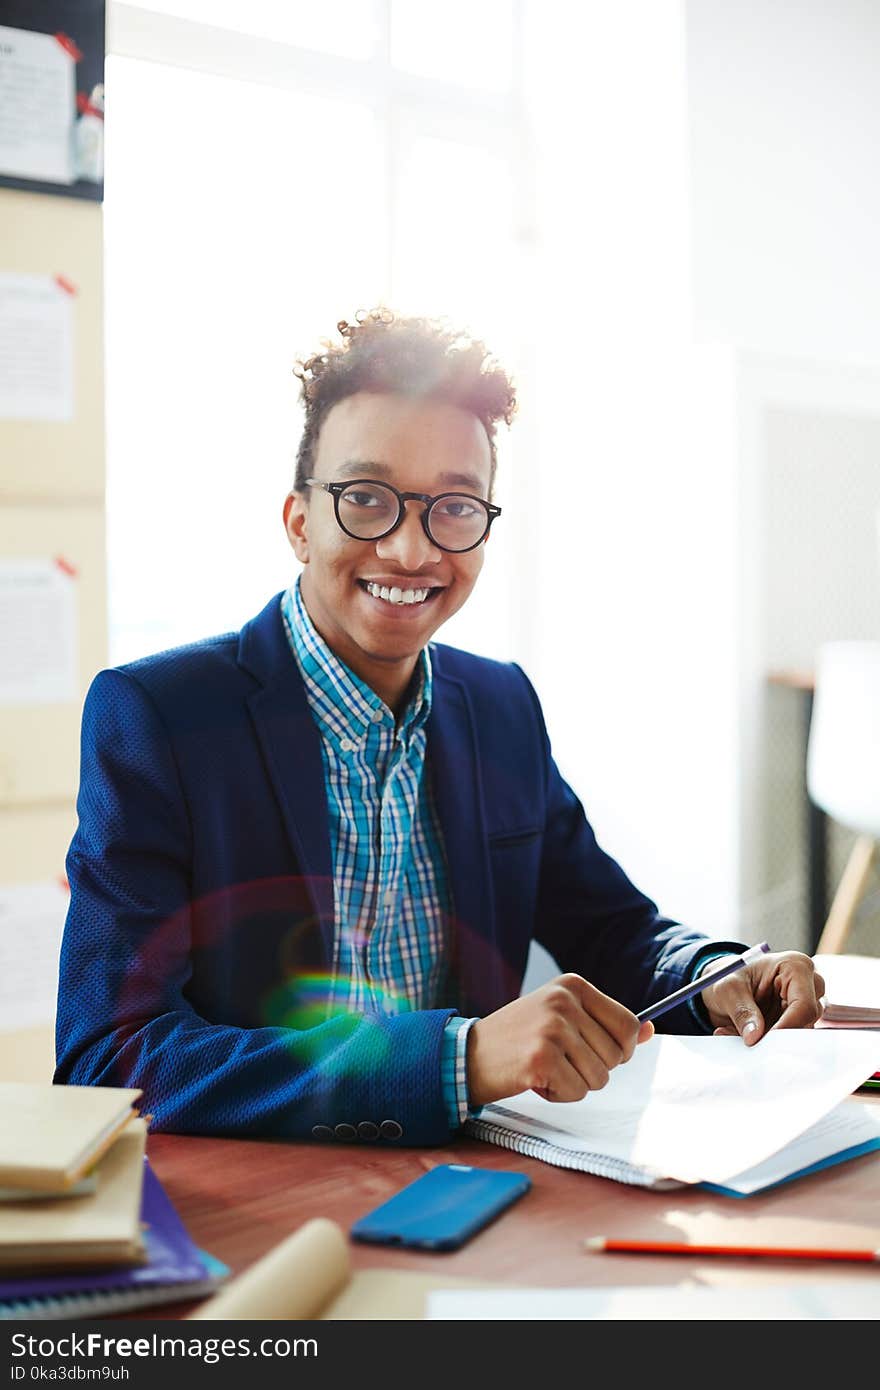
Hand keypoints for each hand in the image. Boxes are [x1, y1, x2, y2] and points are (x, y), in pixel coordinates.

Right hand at [466, 973, 653, 1108]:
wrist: (469, 1054)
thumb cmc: (520, 1038)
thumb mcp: (563, 1017)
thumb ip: (606, 1022)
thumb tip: (649, 1030)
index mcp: (573, 985)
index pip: (628, 1025)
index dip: (619, 1050)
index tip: (592, 1051)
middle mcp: (564, 1001)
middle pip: (616, 1056)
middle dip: (592, 1069)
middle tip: (558, 1059)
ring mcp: (553, 1028)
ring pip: (599, 1077)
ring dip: (575, 1083)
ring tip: (545, 1067)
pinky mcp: (541, 1058)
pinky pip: (577, 1093)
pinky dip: (558, 1094)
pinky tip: (535, 1079)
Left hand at [700, 949, 824, 1044]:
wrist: (724, 984)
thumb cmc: (729, 975)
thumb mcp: (727, 989)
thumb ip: (742, 1011)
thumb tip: (754, 1036)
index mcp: (795, 966)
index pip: (804, 1004)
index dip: (787, 1026)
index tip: (765, 1040)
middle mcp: (808, 983)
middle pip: (806, 1021)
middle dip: (777, 1035)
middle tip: (751, 1041)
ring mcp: (806, 1002)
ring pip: (798, 1032)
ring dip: (769, 1039)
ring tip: (740, 1031)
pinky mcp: (799, 1019)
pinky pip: (790, 1038)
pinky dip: (768, 1041)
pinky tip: (746, 1034)